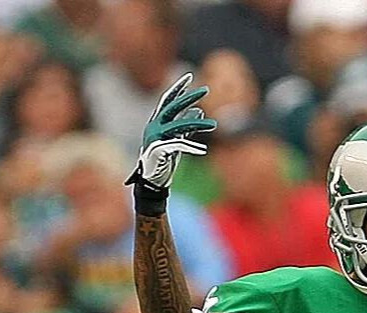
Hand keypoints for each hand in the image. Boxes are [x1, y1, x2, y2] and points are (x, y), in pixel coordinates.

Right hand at [125, 73, 216, 199]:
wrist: (152, 182)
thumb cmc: (164, 162)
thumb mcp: (177, 140)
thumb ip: (187, 126)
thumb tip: (199, 111)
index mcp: (156, 122)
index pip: (167, 99)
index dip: (178, 87)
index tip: (190, 76)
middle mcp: (154, 126)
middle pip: (173, 106)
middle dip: (189, 97)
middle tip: (205, 89)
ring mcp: (155, 137)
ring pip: (179, 125)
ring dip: (197, 124)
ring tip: (214, 125)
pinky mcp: (158, 149)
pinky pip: (178, 144)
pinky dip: (191, 147)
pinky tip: (203, 150)